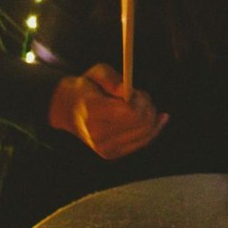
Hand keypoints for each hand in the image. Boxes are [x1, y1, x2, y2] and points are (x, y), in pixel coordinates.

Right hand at [47, 63, 168, 159]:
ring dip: (150, 116)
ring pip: (145, 133)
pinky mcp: (111, 154)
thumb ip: (111, 78)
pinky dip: (154, 129)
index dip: (139, 99)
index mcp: (91, 112)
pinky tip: (159, 117)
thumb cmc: (86, 87)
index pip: (130, 112)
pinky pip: (142, 142)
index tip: (135, 91)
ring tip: (139, 105)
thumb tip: (126, 90)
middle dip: (148, 105)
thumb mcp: (96, 73)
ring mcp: (104, 148)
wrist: (68, 111)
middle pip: (140, 123)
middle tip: (141, 95)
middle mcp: (97, 134)